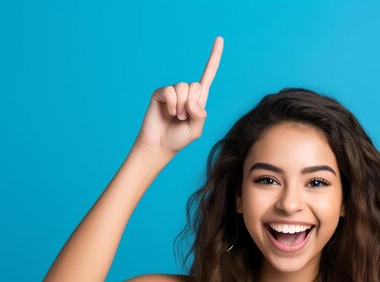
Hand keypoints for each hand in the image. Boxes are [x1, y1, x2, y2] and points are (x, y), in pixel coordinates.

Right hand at [134, 35, 223, 156]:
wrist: (160, 145)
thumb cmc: (178, 139)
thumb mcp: (196, 130)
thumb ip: (200, 115)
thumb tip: (192, 100)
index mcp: (198, 99)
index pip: (208, 75)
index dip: (214, 58)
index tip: (220, 39)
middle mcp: (186, 93)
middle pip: (196, 85)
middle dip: (192, 104)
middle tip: (184, 118)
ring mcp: (173, 92)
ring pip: (183, 87)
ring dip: (182, 106)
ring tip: (177, 117)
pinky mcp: (161, 93)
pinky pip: (171, 91)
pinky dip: (173, 104)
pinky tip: (170, 113)